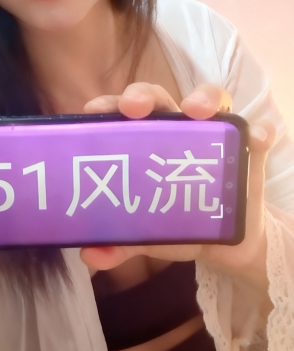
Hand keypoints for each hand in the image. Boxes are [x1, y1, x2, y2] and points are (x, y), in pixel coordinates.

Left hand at [80, 82, 275, 292]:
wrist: (227, 242)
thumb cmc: (179, 222)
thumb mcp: (147, 235)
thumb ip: (119, 244)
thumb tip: (91, 255)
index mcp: (146, 141)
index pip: (123, 114)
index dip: (109, 104)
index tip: (94, 111)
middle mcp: (179, 129)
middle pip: (159, 98)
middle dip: (144, 94)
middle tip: (134, 107)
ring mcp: (216, 135)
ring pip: (211, 99)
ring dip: (204, 98)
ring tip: (198, 111)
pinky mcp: (250, 149)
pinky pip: (258, 132)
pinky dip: (258, 132)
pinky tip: (255, 139)